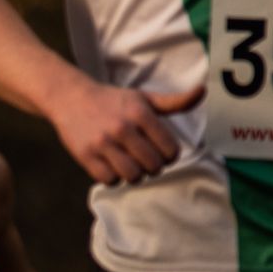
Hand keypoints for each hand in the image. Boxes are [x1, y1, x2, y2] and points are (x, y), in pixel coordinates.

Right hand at [48, 74, 202, 185]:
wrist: (70, 98)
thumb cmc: (112, 101)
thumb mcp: (143, 98)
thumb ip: (174, 101)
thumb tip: (202, 91)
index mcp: (140, 113)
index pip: (170, 150)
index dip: (169, 155)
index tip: (160, 151)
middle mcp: (122, 128)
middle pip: (153, 166)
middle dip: (153, 166)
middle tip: (145, 159)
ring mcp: (103, 143)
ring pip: (133, 176)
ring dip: (135, 174)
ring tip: (129, 164)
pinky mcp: (85, 155)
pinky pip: (110, 180)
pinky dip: (114, 178)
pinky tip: (112, 166)